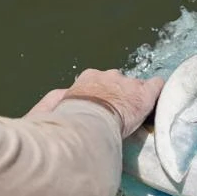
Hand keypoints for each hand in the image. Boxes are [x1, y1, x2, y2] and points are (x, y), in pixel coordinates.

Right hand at [28, 69, 163, 136]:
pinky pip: (155, 86)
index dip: (99, 93)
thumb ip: (54, 106)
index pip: (95, 81)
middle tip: (116, 110)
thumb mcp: (55, 109)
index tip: (99, 104)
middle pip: (115, 80)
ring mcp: (126, 84)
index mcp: (86, 80)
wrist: (90, 119)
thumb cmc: (70, 118)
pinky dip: (157, 91)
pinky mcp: (144, 94)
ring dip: (133, 95)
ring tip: (135, 109)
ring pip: (133, 85)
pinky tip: (160, 97)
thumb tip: (36, 116)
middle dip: (116, 91)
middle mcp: (107, 76)